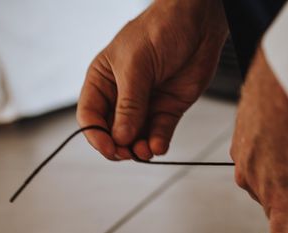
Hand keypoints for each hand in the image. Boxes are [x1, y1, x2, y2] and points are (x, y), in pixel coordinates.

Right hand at [77, 0, 227, 159]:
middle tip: (128, 152)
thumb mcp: (137, 66)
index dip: (96, 135)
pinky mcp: (169, 109)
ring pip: (137, 136)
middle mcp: (122, 95)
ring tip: (146, 151)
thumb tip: (120, 137)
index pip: (90, 115)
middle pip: (113, 131)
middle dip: (119, 145)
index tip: (109, 148)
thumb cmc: (159, 31)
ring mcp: (147, 103)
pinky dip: (158, 143)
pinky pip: (160, 133)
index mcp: (103, 80)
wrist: (198, 24)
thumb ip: (129, 104)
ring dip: (140, 148)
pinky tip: (158, 146)